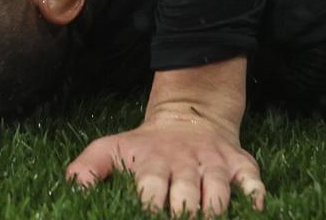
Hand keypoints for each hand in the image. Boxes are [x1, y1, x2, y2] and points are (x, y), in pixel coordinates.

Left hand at [68, 58, 264, 214]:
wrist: (191, 115)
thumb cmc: (146, 145)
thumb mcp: (111, 148)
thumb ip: (87, 169)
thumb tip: (71, 189)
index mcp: (153, 163)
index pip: (151, 187)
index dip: (150, 206)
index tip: (149, 214)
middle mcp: (185, 163)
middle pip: (187, 193)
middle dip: (183, 214)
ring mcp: (214, 164)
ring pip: (218, 190)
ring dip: (214, 209)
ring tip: (207, 219)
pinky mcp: (239, 164)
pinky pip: (251, 179)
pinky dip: (254, 194)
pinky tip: (253, 208)